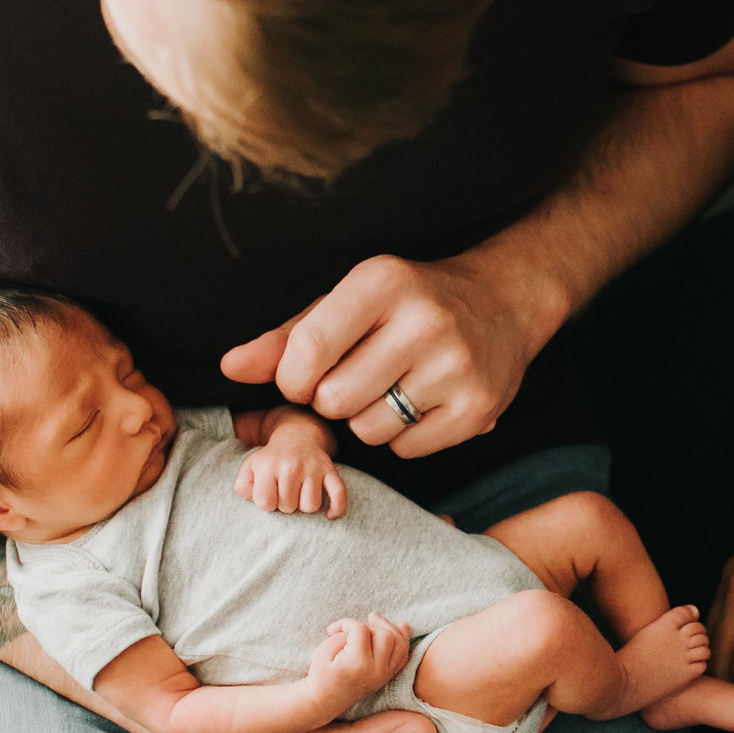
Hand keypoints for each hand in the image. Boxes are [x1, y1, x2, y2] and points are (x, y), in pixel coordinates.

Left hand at [221, 249, 563, 459]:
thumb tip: (231, 368)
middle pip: (334, 401)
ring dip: (369, 420)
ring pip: (369, 431)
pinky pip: (406, 450)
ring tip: (393, 387)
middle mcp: (424, 321)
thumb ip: (286, 338)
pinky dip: (404, 436)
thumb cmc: (407, 303)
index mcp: (381, 283)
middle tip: (359, 377)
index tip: (309, 373)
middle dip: (334, 399)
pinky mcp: (477, 408)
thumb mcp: (346, 302)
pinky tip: (422, 402)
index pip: (306, 354)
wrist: (502, 303)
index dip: (294, 378)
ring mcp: (456, 367)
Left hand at [238, 431, 347, 517]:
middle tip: (285, 492)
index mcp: (268, 466)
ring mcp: (312, 468)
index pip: (265, 503)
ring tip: (300, 495)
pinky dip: (337, 508)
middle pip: (288, 506)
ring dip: (305, 506)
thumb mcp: (249, 468)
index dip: (267, 503)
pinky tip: (329, 516)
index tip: (269, 495)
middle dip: (285, 505)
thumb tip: (256, 500)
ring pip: (311, 505)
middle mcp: (290, 466)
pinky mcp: (330, 470)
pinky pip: (339, 494)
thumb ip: (243, 487)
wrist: (297, 436)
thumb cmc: (271, 460)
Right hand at [308, 613, 413, 708]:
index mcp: (358, 664)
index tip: (332, 630)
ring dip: (388, 628)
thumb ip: (342, 634)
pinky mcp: (387, 676)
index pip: (361, 630)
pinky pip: (402, 655)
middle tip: (354, 629)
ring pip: (399, 643)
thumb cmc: (322, 674)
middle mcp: (376, 670)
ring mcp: (384, 674)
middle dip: (370, 626)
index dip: (346, 624)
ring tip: (375, 620)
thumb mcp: (324, 651)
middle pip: (385, 635)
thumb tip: (361, 628)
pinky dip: (402, 640)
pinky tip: (400, 627)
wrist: (326, 699)